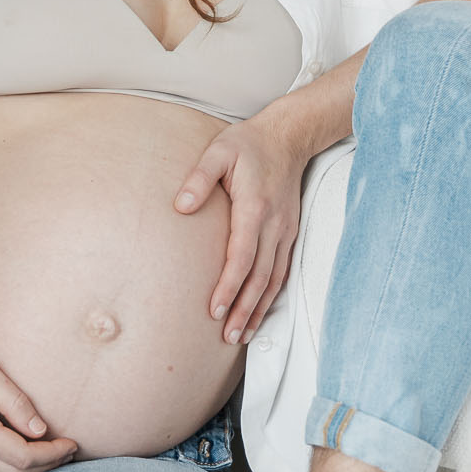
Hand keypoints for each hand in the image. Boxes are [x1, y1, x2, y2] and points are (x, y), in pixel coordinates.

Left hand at [174, 106, 308, 343]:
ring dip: (259, 309)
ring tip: (243, 334)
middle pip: (260, 277)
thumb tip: (180, 206)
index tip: (215, 309)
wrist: (289, 136)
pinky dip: (272, 295)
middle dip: (244, 309)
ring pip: (274, 279)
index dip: (229, 286)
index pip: (242, 256)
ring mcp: (285, 230)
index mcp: (254, 207)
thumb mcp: (219, 151)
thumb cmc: (249, 144)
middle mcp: (274, 224)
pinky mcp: (289, 232)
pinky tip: (261, 310)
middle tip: (228, 335)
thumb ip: (199, 178)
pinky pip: (282, 270)